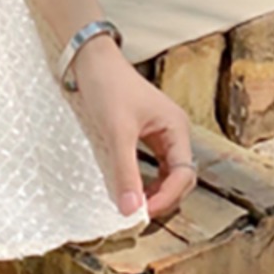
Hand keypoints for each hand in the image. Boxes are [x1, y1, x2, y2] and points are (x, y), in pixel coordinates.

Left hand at [69, 36, 196, 222]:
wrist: (89, 59)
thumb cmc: (108, 86)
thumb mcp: (117, 131)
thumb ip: (125, 171)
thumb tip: (131, 210)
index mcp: (177, 127)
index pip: (184, 174)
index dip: (167, 197)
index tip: (143, 213)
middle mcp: (173, 131)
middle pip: (179, 177)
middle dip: (163, 197)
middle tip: (138, 213)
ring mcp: (159, 133)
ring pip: (165, 173)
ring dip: (154, 191)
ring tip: (134, 205)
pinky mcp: (143, 134)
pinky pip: (150, 164)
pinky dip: (143, 179)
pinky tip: (129, 188)